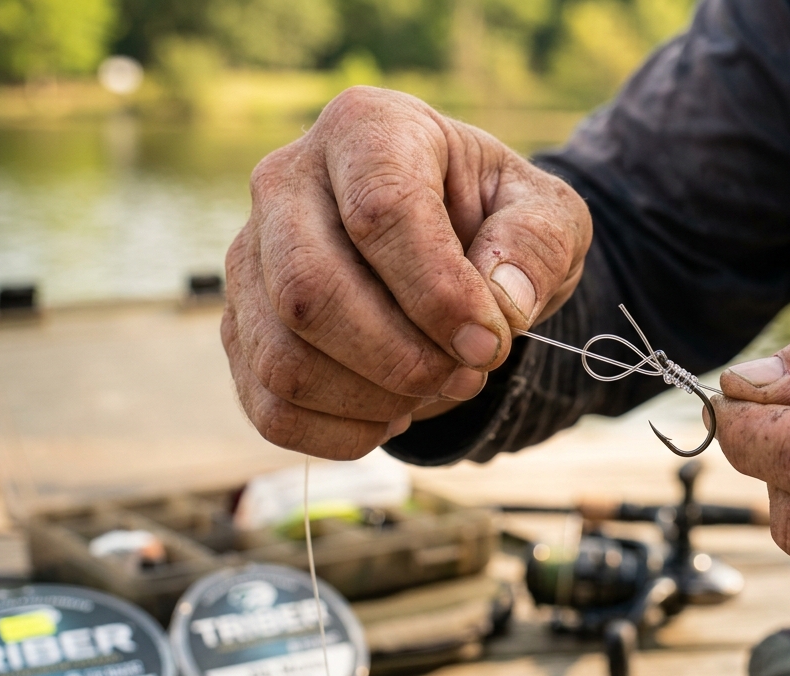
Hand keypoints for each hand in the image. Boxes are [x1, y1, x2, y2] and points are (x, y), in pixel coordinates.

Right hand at [223, 87, 591, 458]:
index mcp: (366, 129)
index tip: (491, 341)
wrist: (455, 247)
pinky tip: (392, 415)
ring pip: (283, 357)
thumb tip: (500, 301)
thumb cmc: (497, 221)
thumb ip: (537, 244)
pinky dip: (342, 433)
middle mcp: (285, 182)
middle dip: (401, 359)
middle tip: (470, 373)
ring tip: (437, 389)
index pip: (379, 212)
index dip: (438, 293)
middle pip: (310, 291)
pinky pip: (269, 405)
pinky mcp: (242, 327)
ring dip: (374, 401)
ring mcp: (250, 259)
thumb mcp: (547, 214)